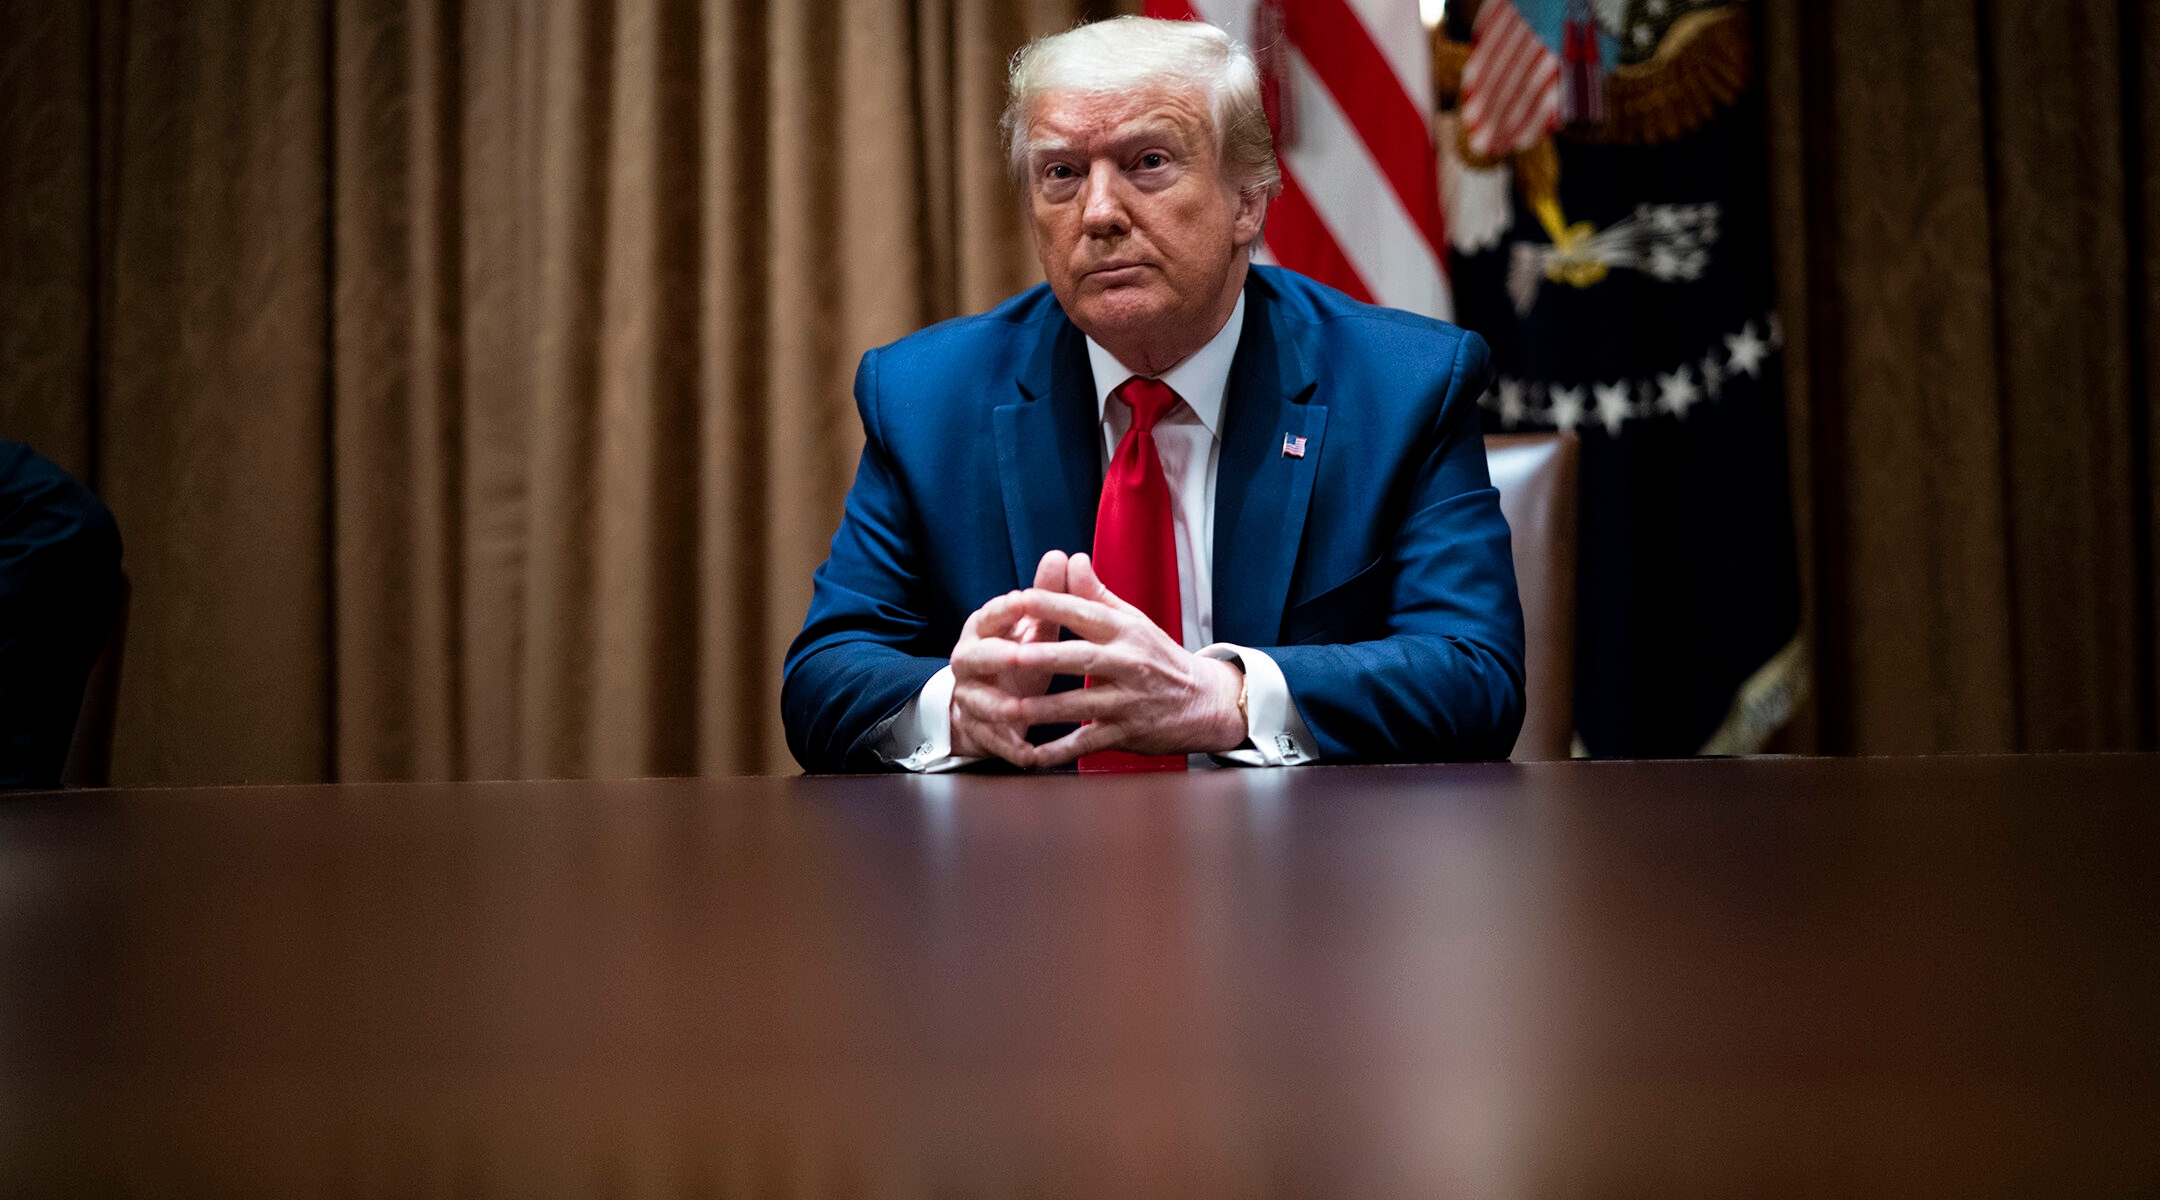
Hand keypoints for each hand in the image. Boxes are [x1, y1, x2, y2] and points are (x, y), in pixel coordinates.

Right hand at [948, 550, 1071, 763]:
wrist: (991, 705)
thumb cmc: (1018, 657)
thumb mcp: (1033, 628)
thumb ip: (1048, 595)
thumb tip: (1062, 555)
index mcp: (982, 631)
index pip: (988, 615)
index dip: (1004, 608)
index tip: (1024, 600)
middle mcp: (968, 662)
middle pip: (974, 657)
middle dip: (997, 657)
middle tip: (1021, 655)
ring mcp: (969, 698)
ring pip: (979, 703)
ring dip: (1000, 707)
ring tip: (1021, 710)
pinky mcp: (977, 731)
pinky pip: (991, 741)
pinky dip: (1009, 748)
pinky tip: (1030, 754)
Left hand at [1000, 552, 1246, 765]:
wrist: (1204, 703)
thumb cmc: (1159, 657)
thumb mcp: (1134, 622)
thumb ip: (1097, 595)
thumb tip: (1072, 559)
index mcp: (1126, 632)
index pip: (1085, 613)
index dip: (1051, 606)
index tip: (1018, 599)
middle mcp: (1128, 664)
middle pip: (1079, 659)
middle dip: (1042, 657)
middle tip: (1006, 656)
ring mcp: (1127, 701)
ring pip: (1079, 705)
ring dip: (1042, 710)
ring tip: (1006, 709)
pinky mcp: (1126, 733)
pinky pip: (1088, 743)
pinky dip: (1060, 751)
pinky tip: (1031, 755)